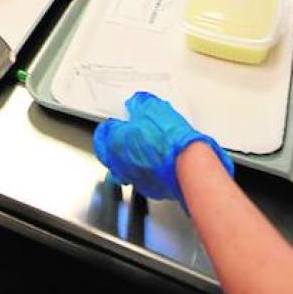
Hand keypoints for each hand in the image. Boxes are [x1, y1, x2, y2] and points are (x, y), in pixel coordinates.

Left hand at [93, 92, 231, 204]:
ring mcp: (134, 178)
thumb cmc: (170, 140)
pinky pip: (143, 178)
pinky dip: (148, 170)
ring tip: (148, 148)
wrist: (189, 165)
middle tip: (132, 134)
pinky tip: (160, 162)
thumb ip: (139, 105)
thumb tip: (137, 104)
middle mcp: (120, 164)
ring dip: (133, 158)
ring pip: (126, 168)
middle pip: (111, 152)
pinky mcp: (150, 189)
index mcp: (115, 142)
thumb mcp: (153, 108)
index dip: (113, 125)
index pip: (103, 133)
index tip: (120, 121)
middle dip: (119, 143)